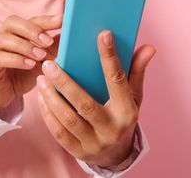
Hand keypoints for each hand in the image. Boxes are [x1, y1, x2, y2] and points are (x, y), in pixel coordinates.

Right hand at [0, 14, 61, 111]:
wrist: (4, 95)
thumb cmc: (23, 75)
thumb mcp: (43, 62)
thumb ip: (53, 49)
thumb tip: (69, 37)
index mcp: (18, 33)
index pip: (31, 20)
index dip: (46, 19)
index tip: (62, 20)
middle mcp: (4, 37)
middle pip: (12, 22)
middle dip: (32, 29)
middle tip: (48, 41)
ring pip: (4, 38)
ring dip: (25, 45)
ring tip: (40, 56)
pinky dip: (16, 59)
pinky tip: (30, 65)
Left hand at [36, 30, 155, 166]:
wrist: (116, 155)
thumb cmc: (122, 117)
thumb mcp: (133, 97)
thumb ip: (137, 71)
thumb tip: (149, 47)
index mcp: (127, 111)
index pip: (117, 80)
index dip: (110, 57)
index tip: (103, 35)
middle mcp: (112, 129)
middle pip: (84, 103)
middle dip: (64, 82)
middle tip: (49, 64)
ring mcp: (94, 143)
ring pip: (68, 119)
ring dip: (52, 97)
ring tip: (42, 78)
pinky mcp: (78, 151)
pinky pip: (58, 132)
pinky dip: (48, 113)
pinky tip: (42, 97)